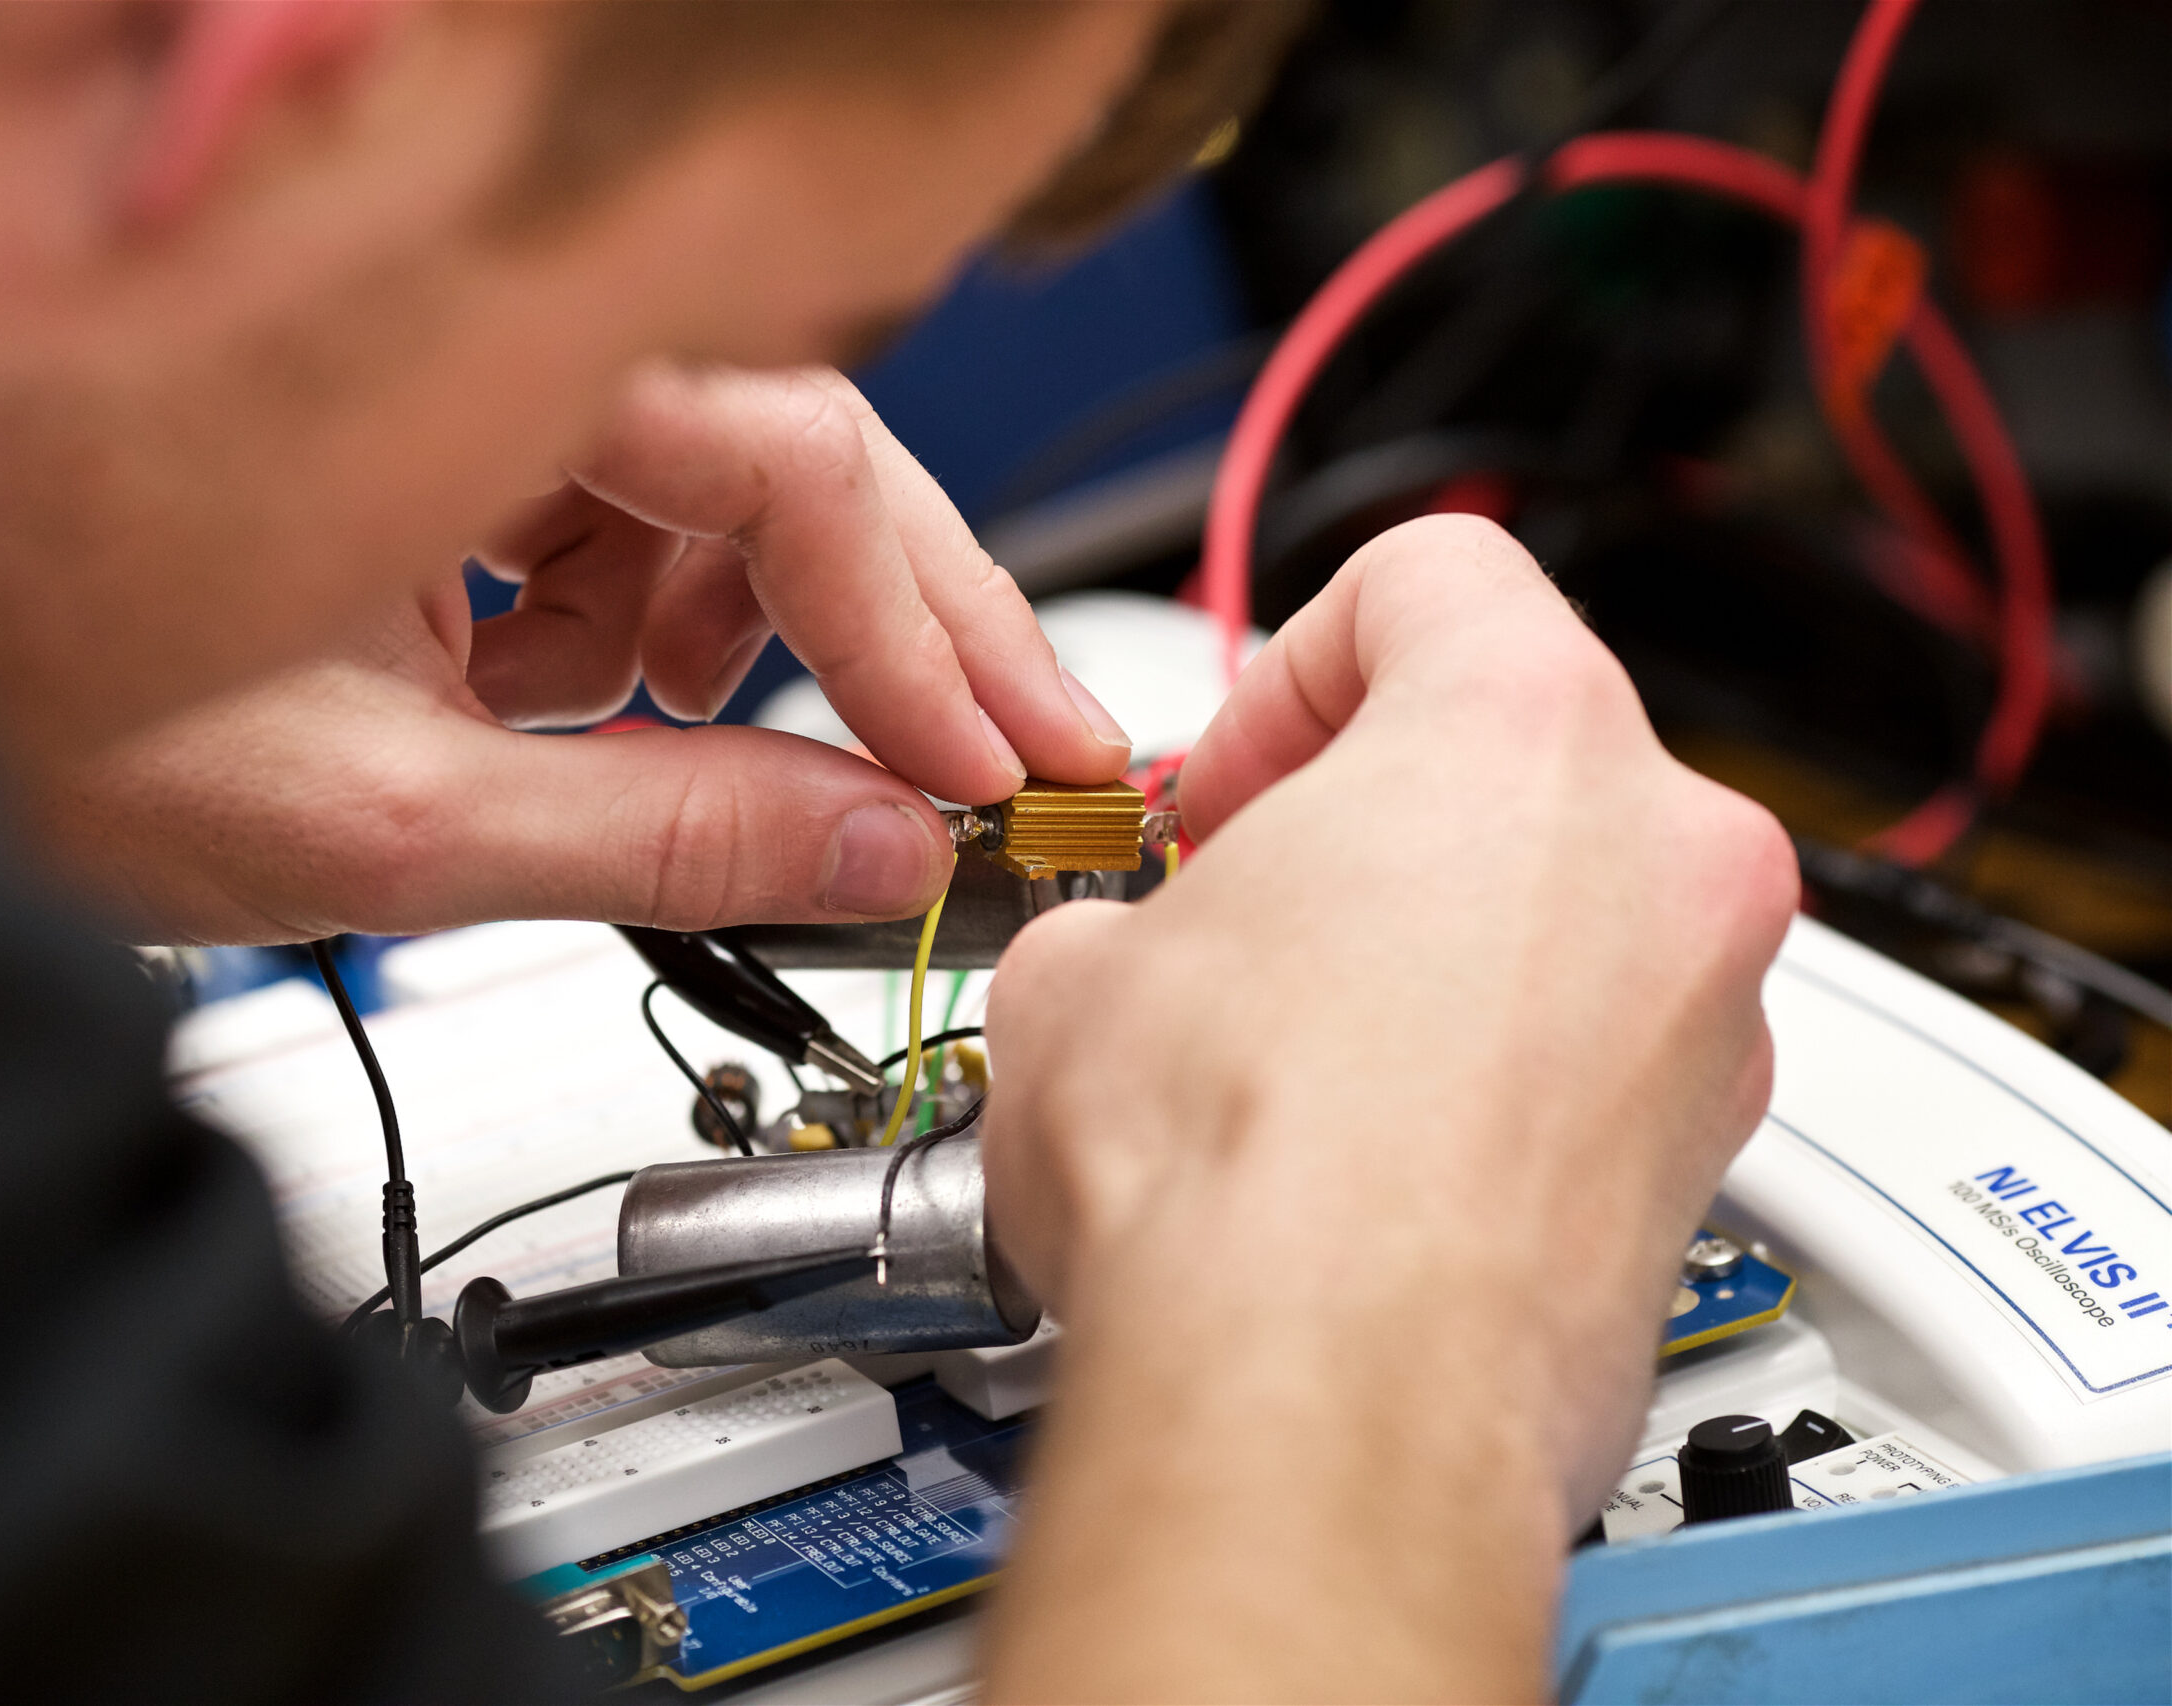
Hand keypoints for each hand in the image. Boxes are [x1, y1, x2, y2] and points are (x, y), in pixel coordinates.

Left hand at [30, 362, 1132, 943]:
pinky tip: (533, 684)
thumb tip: (865, 847)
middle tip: (985, 753)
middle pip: (782, 441)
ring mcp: (450, 353)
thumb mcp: (389, 824)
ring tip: (626, 735)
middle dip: (889, 620)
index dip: (918, 631)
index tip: (988, 765)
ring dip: (714, 621)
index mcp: (457, 369)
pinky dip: (613, 600)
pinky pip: (601, 479)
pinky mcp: (428, 403)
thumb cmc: (15, 689)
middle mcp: (470, 319)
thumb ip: (661, 840)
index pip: (794, 458)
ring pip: (698, 465)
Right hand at [977, 515, 1795, 1701]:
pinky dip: (1494, 1085)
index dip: (1291, 663)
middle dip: (1367, 823)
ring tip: (1295, 1059)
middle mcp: (1664, 861)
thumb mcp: (1080, 971)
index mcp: (1521, 733)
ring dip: (1437, 957)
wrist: (1321, 1410)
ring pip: (1568, 919)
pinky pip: (1596, 1066)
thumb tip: (1124, 959)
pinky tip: (1363, 1163)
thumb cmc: (1237, 1180)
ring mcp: (1708, 1023)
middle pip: (1515, 755)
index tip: (1235, 777)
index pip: (1433, 576)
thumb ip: (1134, 908)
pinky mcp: (1702, 1168)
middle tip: (1252, 911)